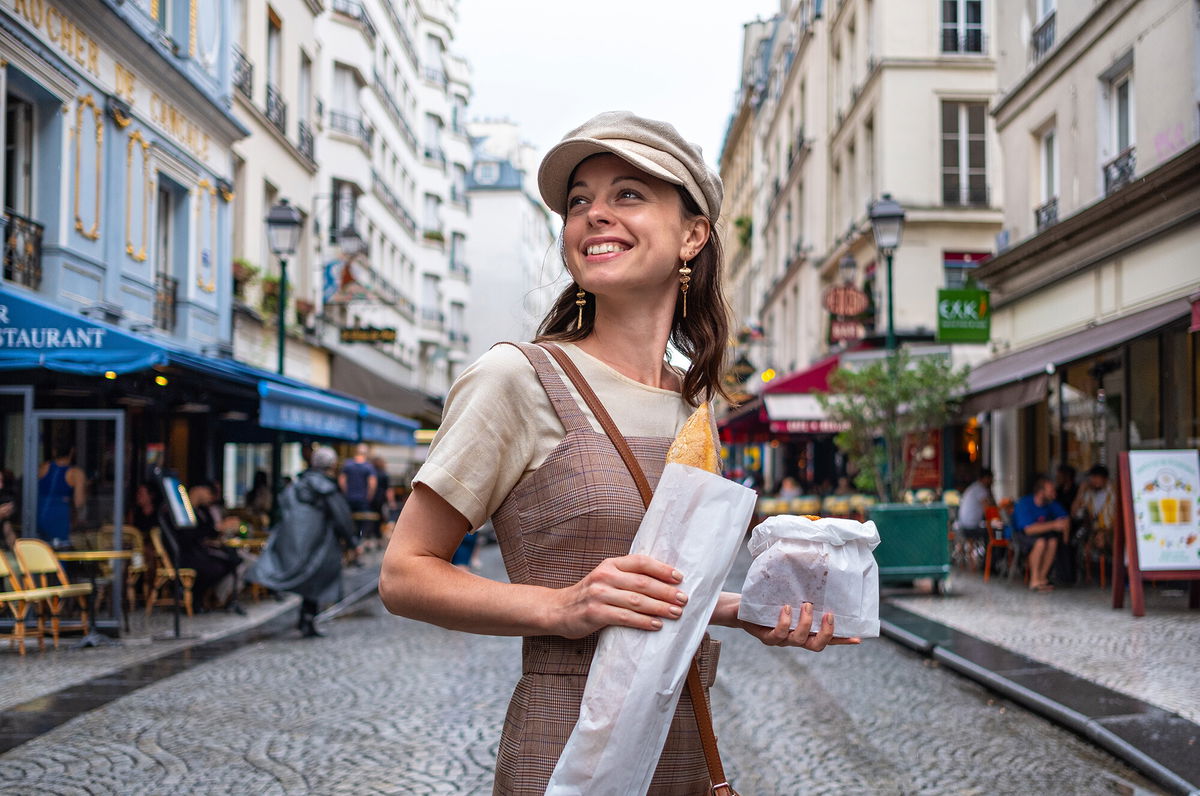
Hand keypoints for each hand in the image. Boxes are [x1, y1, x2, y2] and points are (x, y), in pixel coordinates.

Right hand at [552, 554, 687, 639]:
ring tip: (676, 613)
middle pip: (642, 582)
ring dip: (659, 607)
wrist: (557, 609)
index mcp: (610, 564)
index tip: (680, 578)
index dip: (662, 569)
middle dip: (666, 591)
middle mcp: (605, 576)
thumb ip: (627, 577)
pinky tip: (656, 625)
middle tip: (684, 599)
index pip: (641, 562)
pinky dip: (643, 621)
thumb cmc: (589, 595)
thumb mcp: (605, 578)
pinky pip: (625, 617)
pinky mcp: (595, 613)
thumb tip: (662, 582)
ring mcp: (599, 594)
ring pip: (636, 601)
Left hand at [739, 603, 860, 651]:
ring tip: (805, 605)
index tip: (858, 637)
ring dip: (805, 622)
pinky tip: (785, 608)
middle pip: (817, 646)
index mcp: (804, 631)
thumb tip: (820, 576)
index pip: (827, 638)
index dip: (842, 639)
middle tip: (828, 614)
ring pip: (799, 640)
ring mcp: (781, 640)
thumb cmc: (768, 601)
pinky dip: (785, 621)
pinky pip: (778, 634)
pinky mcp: (765, 636)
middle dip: (826, 632)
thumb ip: (804, 593)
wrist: (741, 608)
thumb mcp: (788, 596)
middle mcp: (795, 638)